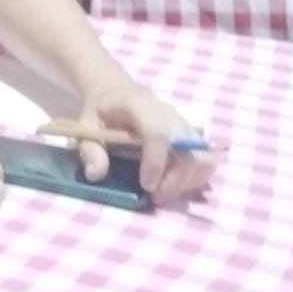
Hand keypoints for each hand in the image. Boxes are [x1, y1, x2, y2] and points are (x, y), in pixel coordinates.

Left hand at [73, 83, 213, 204]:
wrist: (118, 94)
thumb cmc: (102, 112)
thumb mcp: (86, 126)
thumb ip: (90, 150)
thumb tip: (96, 174)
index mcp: (139, 105)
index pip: (159, 133)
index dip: (156, 162)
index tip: (146, 186)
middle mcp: (168, 113)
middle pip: (189, 149)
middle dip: (176, 180)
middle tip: (155, 197)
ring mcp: (184, 124)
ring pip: (203, 157)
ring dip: (188, 182)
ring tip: (164, 193)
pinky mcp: (192, 136)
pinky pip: (206, 160)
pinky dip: (195, 179)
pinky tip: (174, 185)